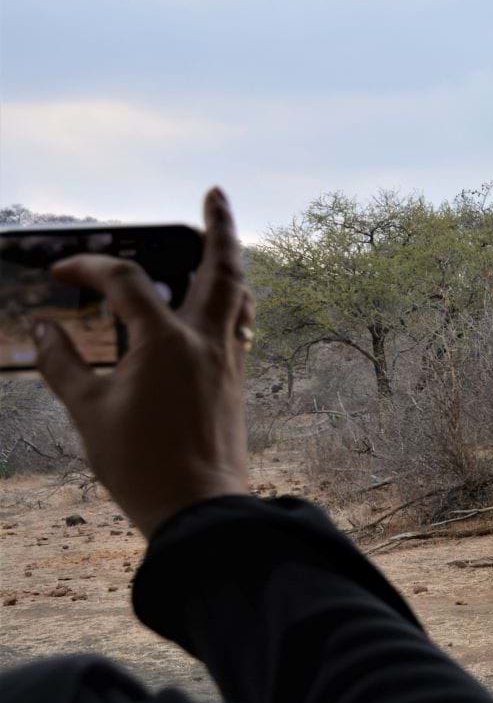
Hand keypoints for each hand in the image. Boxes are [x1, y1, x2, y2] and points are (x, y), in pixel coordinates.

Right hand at [35, 188, 252, 537]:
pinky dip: (230, 303)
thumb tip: (44, 330)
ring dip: (229, 264)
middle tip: (215, 193)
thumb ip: (64, 364)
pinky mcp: (235, 382)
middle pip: (222, 268)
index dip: (89, 270)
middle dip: (219, 226)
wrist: (200, 509)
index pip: (127, 283)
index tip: (60, 275)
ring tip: (220, 242)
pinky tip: (220, 304)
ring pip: (239, 296)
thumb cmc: (142, 465)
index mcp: (167, 342)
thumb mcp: (88, 412)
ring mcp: (228, 361)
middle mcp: (208, 342)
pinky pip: (239, 327)